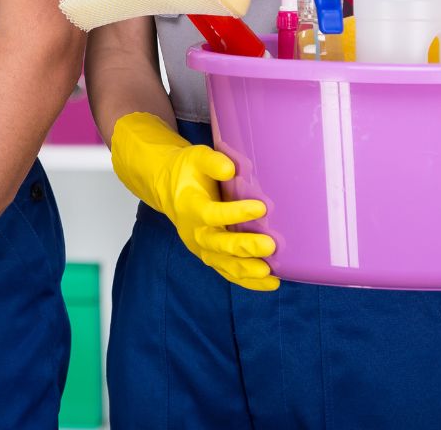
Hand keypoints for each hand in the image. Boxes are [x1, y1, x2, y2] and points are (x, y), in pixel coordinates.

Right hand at [110, 112, 277, 290]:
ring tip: (270, 274)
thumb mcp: (196, 157)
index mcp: (190, 206)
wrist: (170, 188)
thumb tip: (230, 168)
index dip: (235, 213)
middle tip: (270, 245)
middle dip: (244, 247)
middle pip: (218, 244)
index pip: (212, 213)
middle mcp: (193, 231)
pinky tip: (270, 283)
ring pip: (223, 264)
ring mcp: (201, 247)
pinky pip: (227, 272)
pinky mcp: (209, 256)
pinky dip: (247, 281)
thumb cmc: (189, 171)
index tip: (260, 207)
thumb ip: (212, 162)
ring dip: (246, 270)